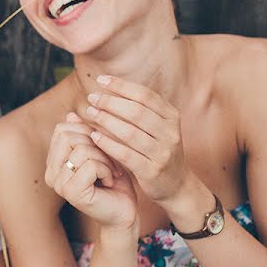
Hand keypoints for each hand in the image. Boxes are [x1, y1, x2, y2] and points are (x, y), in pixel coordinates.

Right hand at [46, 112, 137, 231]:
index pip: (62, 130)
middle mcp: (51, 174)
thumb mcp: (99, 152)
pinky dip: (107, 170)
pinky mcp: (72, 192)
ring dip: (104, 159)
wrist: (124, 213)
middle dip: (96, 144)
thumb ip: (84, 136)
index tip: (102, 149)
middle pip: (68, 136)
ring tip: (111, 173)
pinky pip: (90, 164)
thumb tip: (70, 115)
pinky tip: (110, 182)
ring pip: (81, 150)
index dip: (87, 132)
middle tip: (109, 162)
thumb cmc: (113, 181)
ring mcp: (59, 184)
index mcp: (53, 163)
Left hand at [85, 75, 189, 203]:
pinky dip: (108, 143)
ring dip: (106, 120)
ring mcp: (163, 153)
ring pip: (130, 132)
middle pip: (137, 111)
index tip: (101, 80)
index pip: (145, 95)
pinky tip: (94, 136)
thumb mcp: (157, 127)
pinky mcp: (152, 171)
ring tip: (90, 113)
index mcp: (171, 117)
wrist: (176, 186)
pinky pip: (125, 154)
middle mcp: (170, 133)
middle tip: (92, 98)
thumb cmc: (158, 151)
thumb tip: (109, 86)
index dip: (121, 86)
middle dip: (111, 102)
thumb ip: (139, 110)